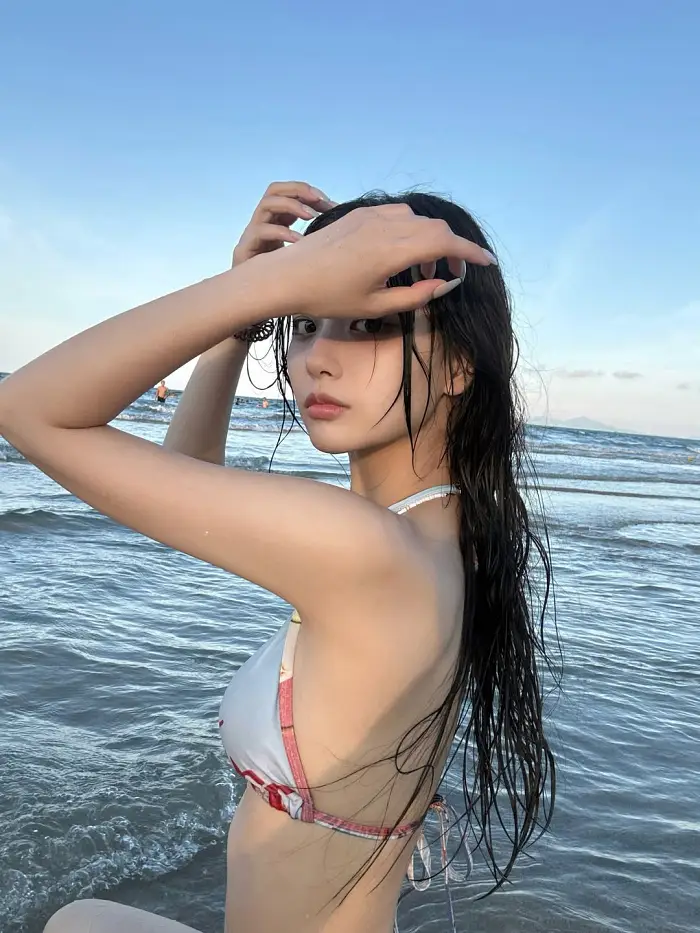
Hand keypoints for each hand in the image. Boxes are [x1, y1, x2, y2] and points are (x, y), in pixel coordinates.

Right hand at [231, 181, 335, 266]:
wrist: (252, 294)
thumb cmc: (278, 274)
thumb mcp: (299, 251)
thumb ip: (312, 237)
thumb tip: (339, 227)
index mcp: (275, 218)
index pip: (288, 192)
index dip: (308, 192)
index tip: (329, 202)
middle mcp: (262, 220)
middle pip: (274, 190)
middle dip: (298, 190)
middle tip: (319, 200)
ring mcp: (252, 232)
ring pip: (266, 205)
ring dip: (292, 206)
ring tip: (312, 216)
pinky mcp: (245, 247)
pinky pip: (262, 232)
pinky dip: (283, 233)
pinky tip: (300, 242)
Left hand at [271, 203, 495, 318]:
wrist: (287, 277)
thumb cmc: (328, 298)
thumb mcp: (375, 306)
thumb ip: (414, 296)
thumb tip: (443, 286)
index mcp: (392, 250)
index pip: (445, 244)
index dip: (470, 254)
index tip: (487, 264)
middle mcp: (386, 226)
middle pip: (436, 229)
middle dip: (452, 250)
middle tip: (451, 276)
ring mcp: (371, 216)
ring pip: (417, 220)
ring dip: (429, 242)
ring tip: (422, 273)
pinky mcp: (359, 213)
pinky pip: (398, 215)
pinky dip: (411, 232)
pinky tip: (401, 255)